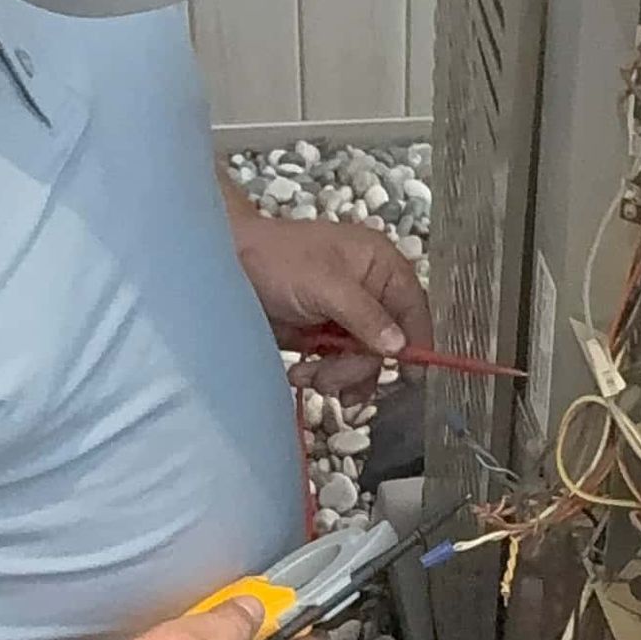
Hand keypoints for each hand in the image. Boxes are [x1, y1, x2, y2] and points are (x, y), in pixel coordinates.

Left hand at [226, 207, 432, 405]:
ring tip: (308, 376)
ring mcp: (347, 316)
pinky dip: (324, 377)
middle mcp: (370, 291)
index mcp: (380, 265)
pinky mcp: (324, 336)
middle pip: (389, 343)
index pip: (413, 308)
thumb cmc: (275, 261)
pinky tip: (301, 374)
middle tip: (329, 378)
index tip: (410, 375)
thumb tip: (399, 347)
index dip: (416, 342)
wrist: (224, 267)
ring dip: (339, 376)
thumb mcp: (324, 285)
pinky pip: (340, 367)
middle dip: (359, 366)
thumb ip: (364, 316)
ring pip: (364, 361)